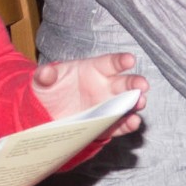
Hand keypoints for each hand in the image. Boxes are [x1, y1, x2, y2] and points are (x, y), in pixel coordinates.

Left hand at [31, 52, 147, 139]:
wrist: (45, 114)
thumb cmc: (48, 90)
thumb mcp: (42, 81)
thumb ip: (45, 76)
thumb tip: (44, 73)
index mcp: (93, 70)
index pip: (110, 63)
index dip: (121, 61)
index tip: (130, 60)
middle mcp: (105, 87)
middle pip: (124, 83)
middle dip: (135, 83)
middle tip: (142, 85)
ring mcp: (107, 106)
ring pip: (127, 103)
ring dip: (135, 103)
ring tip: (140, 103)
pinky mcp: (105, 124)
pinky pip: (119, 124)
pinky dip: (127, 124)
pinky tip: (132, 122)